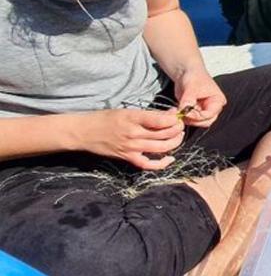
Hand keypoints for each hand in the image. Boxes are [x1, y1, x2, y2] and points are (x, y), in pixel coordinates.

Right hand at [70, 109, 185, 169]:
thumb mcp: (127, 111)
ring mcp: (131, 148)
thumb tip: (171, 113)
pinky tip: (170, 158)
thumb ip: (149, 114)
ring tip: (179, 136)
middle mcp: (134, 134)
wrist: (84, 132)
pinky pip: (149, 164)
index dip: (175, 119)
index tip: (178, 115)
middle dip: (178, 129)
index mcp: (133, 118)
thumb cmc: (105, 118)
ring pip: (162, 148)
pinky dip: (162, 163)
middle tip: (181, 125)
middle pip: (165, 134)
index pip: (162, 120)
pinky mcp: (128, 158)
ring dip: (175, 142)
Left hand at [174, 69, 225, 127]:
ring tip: (179, 110)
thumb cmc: (194, 76)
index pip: (210, 115)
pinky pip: (191, 120)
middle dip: (193, 119)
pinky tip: (178, 109)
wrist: (186, 73)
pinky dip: (183, 117)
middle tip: (182, 113)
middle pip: (205, 122)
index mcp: (218, 101)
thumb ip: (188, 99)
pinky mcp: (196, 112)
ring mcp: (204, 111)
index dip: (197, 116)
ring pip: (197, 123)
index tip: (186, 112)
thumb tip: (184, 110)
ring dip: (187, 119)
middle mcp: (213, 108)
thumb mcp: (191, 87)